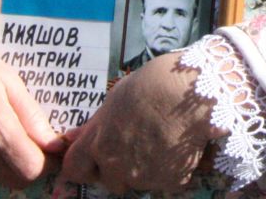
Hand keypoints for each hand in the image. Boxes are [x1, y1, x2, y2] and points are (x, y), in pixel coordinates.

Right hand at [0, 36, 60, 185]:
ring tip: (3, 129)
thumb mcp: (9, 81)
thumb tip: (55, 144)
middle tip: (33, 141)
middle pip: (16, 180)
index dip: (48, 162)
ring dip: (8, 162)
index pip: (31, 170)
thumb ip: (32, 117)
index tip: (52, 147)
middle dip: (30, 166)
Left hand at [60, 53, 219, 192]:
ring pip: (138, 181)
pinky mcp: (171, 181)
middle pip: (108, 179)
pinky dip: (171, 168)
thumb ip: (95, 125)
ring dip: (145, 168)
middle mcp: (117, 167)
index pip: (74, 169)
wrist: (193, 91)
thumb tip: (73, 138)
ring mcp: (144, 177)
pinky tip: (179, 143)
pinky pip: (166, 180)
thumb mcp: (116, 98)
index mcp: (98, 144)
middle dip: (118, 167)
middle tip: (136, 142)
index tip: (93, 155)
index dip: (84, 162)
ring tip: (161, 138)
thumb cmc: (153, 84)